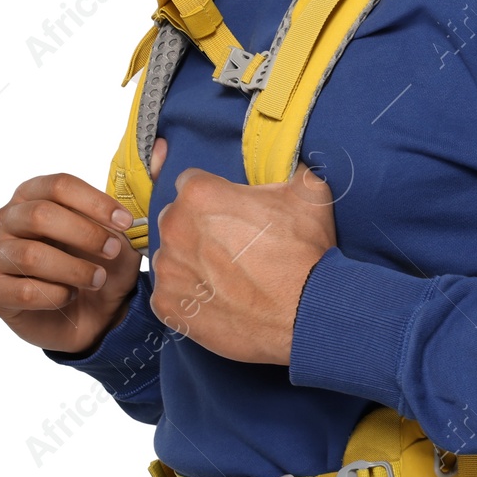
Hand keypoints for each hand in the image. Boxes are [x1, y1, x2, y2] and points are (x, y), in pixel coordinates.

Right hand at [0, 138, 166, 354]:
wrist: (93, 316)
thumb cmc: (103, 264)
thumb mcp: (125, 230)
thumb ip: (141, 188)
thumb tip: (164, 147)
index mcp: (34, 194)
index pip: (59, 184)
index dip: (95, 203)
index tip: (127, 223)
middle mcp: (8, 219)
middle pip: (40, 215)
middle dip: (85, 235)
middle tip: (113, 252)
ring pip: (31, 255)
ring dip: (74, 269)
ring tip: (97, 279)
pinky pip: (23, 290)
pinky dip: (56, 295)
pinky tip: (70, 297)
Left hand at [150, 163, 335, 364]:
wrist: (305, 312)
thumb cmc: (305, 252)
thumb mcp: (309, 193)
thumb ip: (288, 170)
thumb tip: (289, 163)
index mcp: (200, 194)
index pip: (191, 182)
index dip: (213, 195)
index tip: (229, 211)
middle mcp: (174, 227)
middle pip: (177, 218)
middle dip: (198, 227)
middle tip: (231, 245)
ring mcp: (168, 269)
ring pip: (172, 256)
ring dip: (192, 262)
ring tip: (227, 276)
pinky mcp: (166, 306)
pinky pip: (171, 294)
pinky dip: (190, 296)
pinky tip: (218, 299)